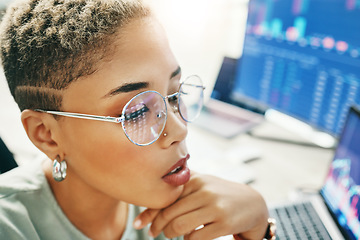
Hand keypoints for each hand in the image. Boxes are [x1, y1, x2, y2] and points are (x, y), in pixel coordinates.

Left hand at [133, 173, 268, 239]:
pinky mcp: (224, 222)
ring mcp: (214, 206)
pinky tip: (190, 237)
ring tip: (171, 234)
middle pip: (169, 212)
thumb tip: (151, 204)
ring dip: (170, 234)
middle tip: (155, 233)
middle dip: (157, 226)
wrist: (253, 203)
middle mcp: (204, 190)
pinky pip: (195, 237)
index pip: (165, 196)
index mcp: (195, 179)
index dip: (149, 212)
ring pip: (179, 225)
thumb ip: (181, 190)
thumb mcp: (202, 186)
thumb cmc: (220, 195)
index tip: (138, 223)